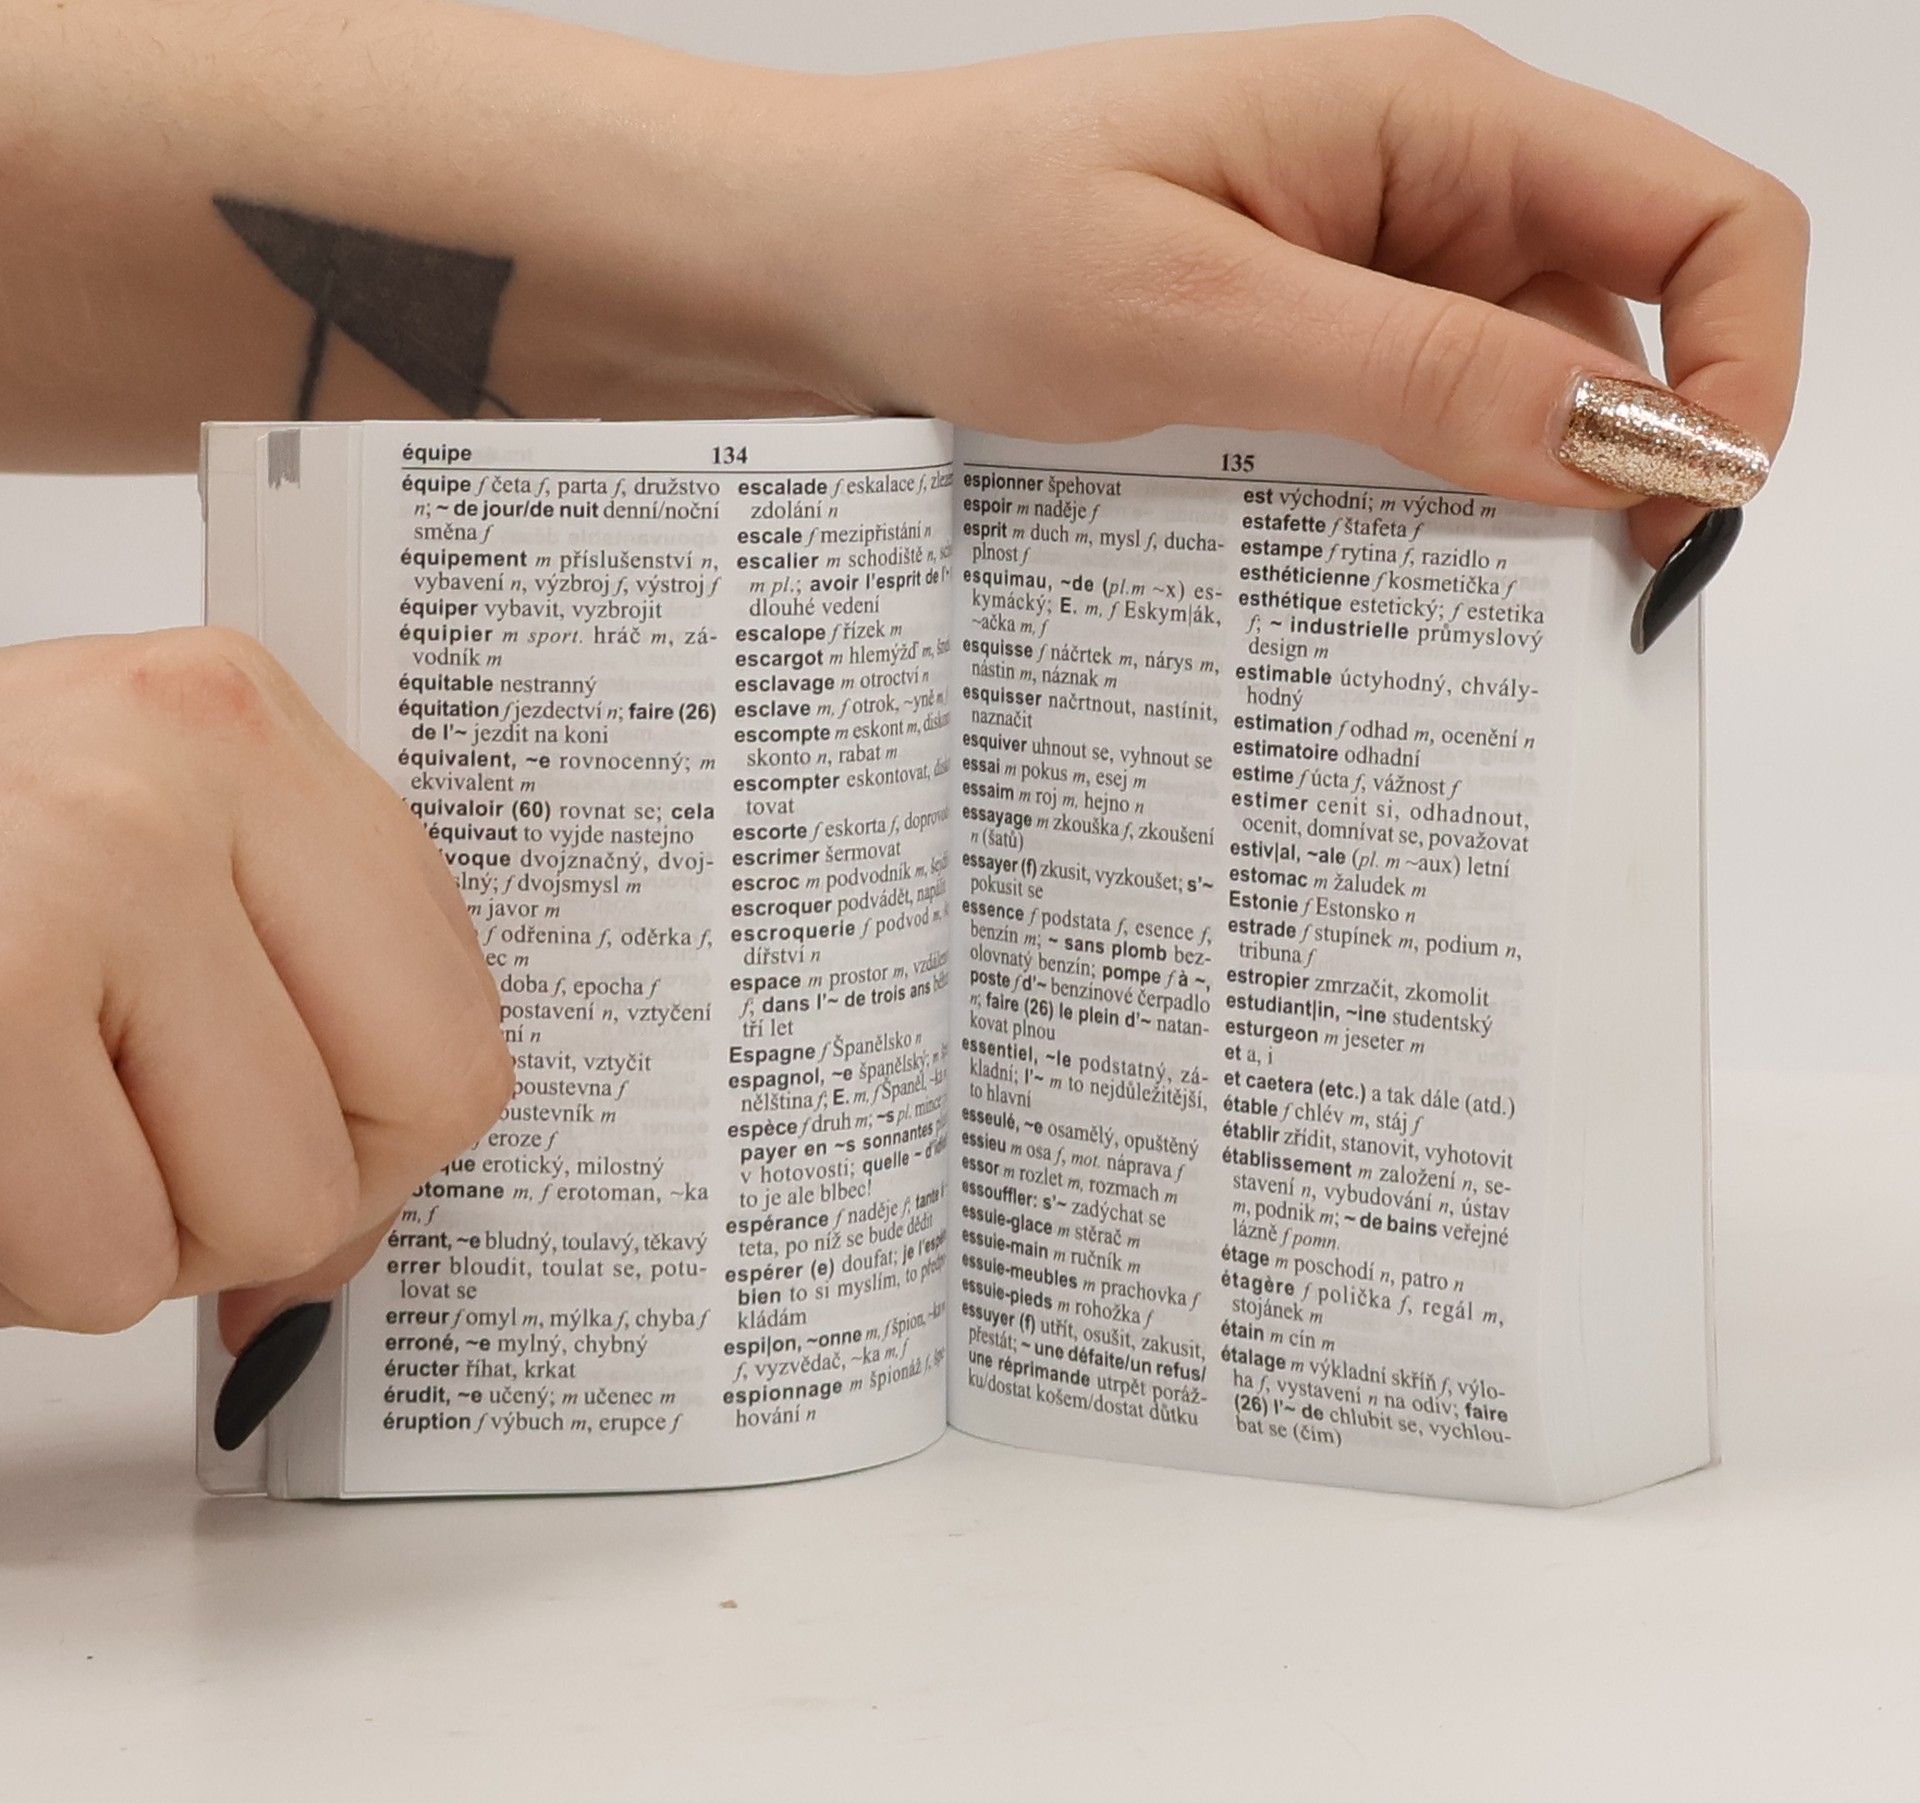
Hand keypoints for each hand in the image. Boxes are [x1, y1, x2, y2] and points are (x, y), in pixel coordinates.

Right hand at [0, 626, 511, 1350]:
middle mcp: (170, 770)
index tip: (296, 1161)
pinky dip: (9, 1262)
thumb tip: (326, 1270)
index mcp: (238, 725)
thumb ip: (272, 1007)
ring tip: (8, 1120)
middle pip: (363, 1149)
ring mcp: (64, 870)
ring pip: (235, 1227)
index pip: (454, 1036)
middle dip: (240, 1210)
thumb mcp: (113, 860)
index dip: (374, 1155)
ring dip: (106, 1238)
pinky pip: (83, 1260)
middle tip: (109, 1143)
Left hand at [772, 19, 1807, 561]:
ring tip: (1437, 632)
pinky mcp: (1299, 349)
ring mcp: (1362, 273)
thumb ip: (1410, 373)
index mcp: (1436, 119)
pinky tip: (1357, 594)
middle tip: (1559, 634)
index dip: (1740, 372)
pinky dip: (1409, 519)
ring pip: (1513, 406)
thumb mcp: (1193, 313)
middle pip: (1623, 332)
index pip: (1705, 221)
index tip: (1679, 527)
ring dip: (1503, 515)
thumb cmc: (963, 235)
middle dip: (1622, 477)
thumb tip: (1618, 445)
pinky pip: (1408, 439)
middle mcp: (1426, 187)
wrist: (816, 264)